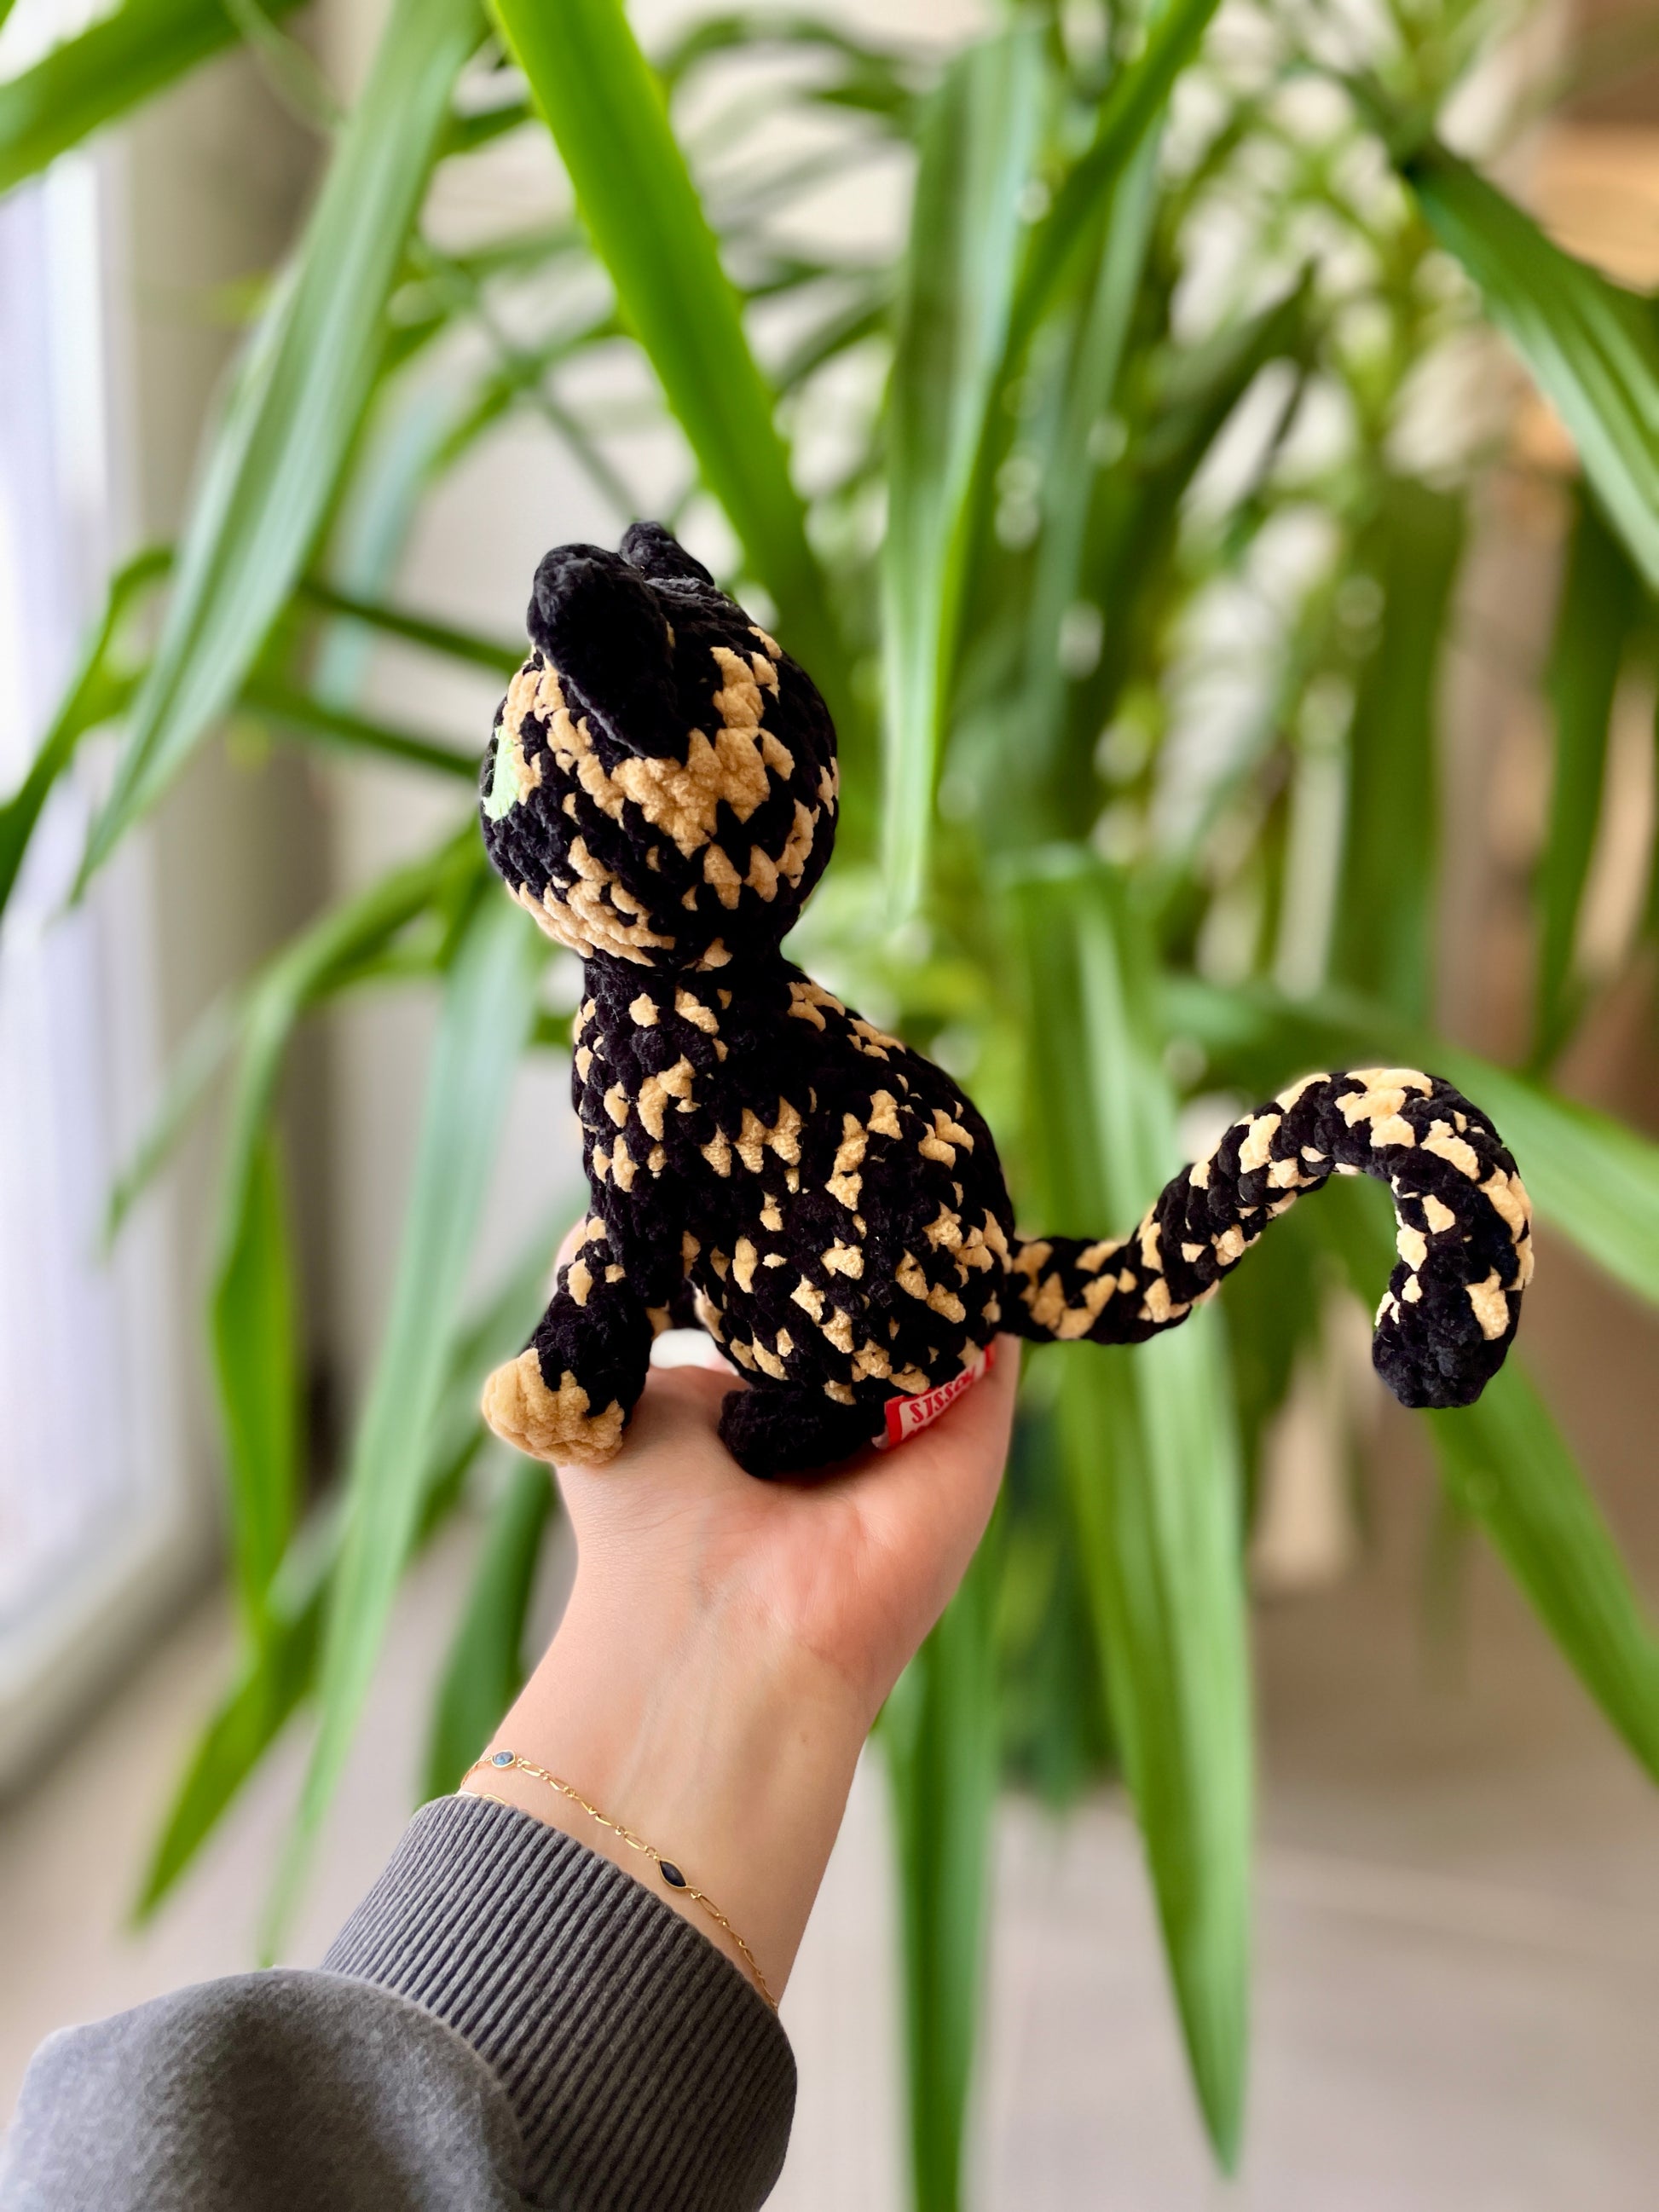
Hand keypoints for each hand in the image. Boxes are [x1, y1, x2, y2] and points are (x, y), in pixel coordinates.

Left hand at [463, 1228, 1018, 2000]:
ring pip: (943, 1329)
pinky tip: (963, 1210)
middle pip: (880, 1322)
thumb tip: (630, 1241)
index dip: (797, 1251)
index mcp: (766, 1429)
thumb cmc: (645, 1532)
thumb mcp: (617, 1401)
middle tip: (866, 1147)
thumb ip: (632, 1322)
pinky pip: (994, 1351)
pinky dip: (984, 1285)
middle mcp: (845, 1439)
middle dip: (874, 1244)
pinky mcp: (973, 1448)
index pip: (799, 1321)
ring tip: (918, 1157)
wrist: (716, 1638)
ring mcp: (917, 1445)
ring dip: (937, 1255)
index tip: (797, 1170)